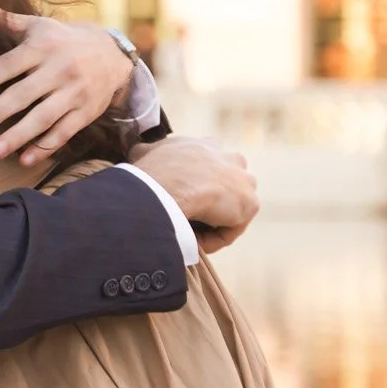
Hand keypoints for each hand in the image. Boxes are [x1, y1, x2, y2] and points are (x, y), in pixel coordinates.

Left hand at [0, 12, 137, 167]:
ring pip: (43, 118)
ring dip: (18, 137)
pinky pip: (64, 132)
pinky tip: (24, 160)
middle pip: (24, 94)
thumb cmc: (64, 39)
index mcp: (42, 47)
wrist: (112, 53)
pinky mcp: (85, 112)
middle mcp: (58, 70)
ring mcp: (74, 93)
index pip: (10, 64)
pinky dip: (44, 147)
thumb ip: (7, 20)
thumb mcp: (39, 26)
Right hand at [136, 136, 257, 252]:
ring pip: (229, 210)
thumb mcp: (143, 153)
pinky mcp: (249, 203)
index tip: (182, 199)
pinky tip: (194, 242)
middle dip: (212, 203)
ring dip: (211, 223)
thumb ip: (147, 153)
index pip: (211, 165)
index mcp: (208, 146)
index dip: (197, 184)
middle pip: (227, 187)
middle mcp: (231, 159)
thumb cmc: (152, 172)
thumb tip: (137, 156)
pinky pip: (230, 229)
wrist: (166, 188)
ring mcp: (244, 181)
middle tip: (188, 220)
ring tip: (187, 235)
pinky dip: (213, 239)